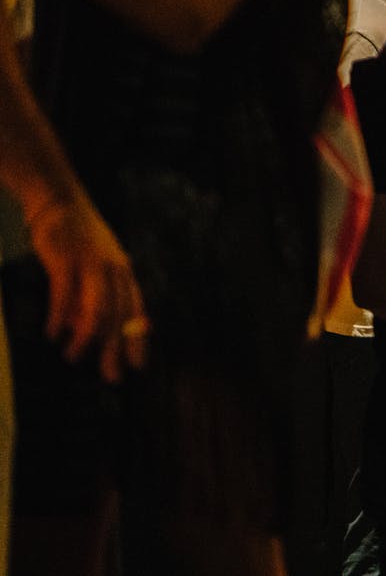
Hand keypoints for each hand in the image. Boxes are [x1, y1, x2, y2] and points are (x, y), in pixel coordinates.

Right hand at [29, 198, 146, 381]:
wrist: (60, 203)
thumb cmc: (75, 240)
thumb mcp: (89, 270)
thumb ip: (86, 300)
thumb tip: (79, 332)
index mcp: (123, 272)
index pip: (137, 311)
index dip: (138, 339)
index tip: (139, 366)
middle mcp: (114, 270)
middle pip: (120, 316)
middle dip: (116, 349)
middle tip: (112, 375)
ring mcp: (92, 265)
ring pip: (96, 309)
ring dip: (86, 338)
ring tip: (73, 357)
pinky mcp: (68, 261)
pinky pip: (65, 295)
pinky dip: (59, 317)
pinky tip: (52, 334)